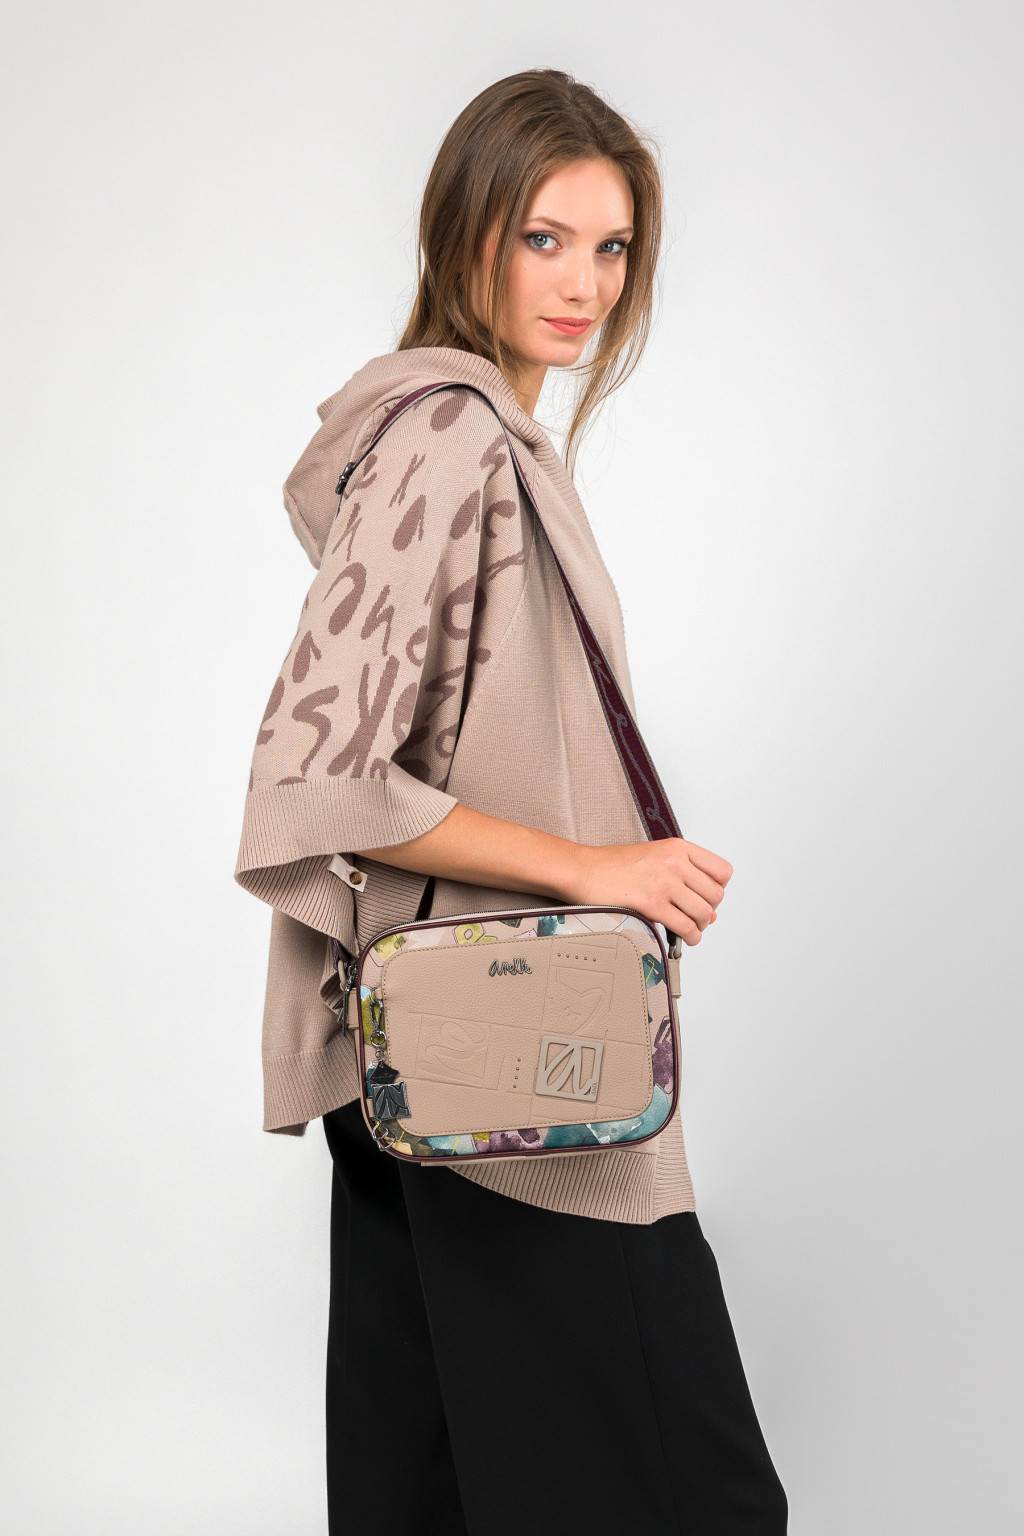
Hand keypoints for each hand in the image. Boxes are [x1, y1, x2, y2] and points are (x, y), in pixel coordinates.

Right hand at [565, 837, 732, 946]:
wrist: (583, 870)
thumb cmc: (612, 865)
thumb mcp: (654, 856)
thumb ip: (682, 876)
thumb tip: (709, 910)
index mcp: (678, 848)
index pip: (722, 871)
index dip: (717, 888)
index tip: (705, 896)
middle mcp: (675, 863)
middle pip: (716, 895)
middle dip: (709, 910)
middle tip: (695, 916)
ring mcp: (664, 883)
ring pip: (704, 913)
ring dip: (700, 926)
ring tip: (689, 928)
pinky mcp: (652, 904)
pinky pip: (685, 927)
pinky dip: (690, 937)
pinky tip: (683, 937)